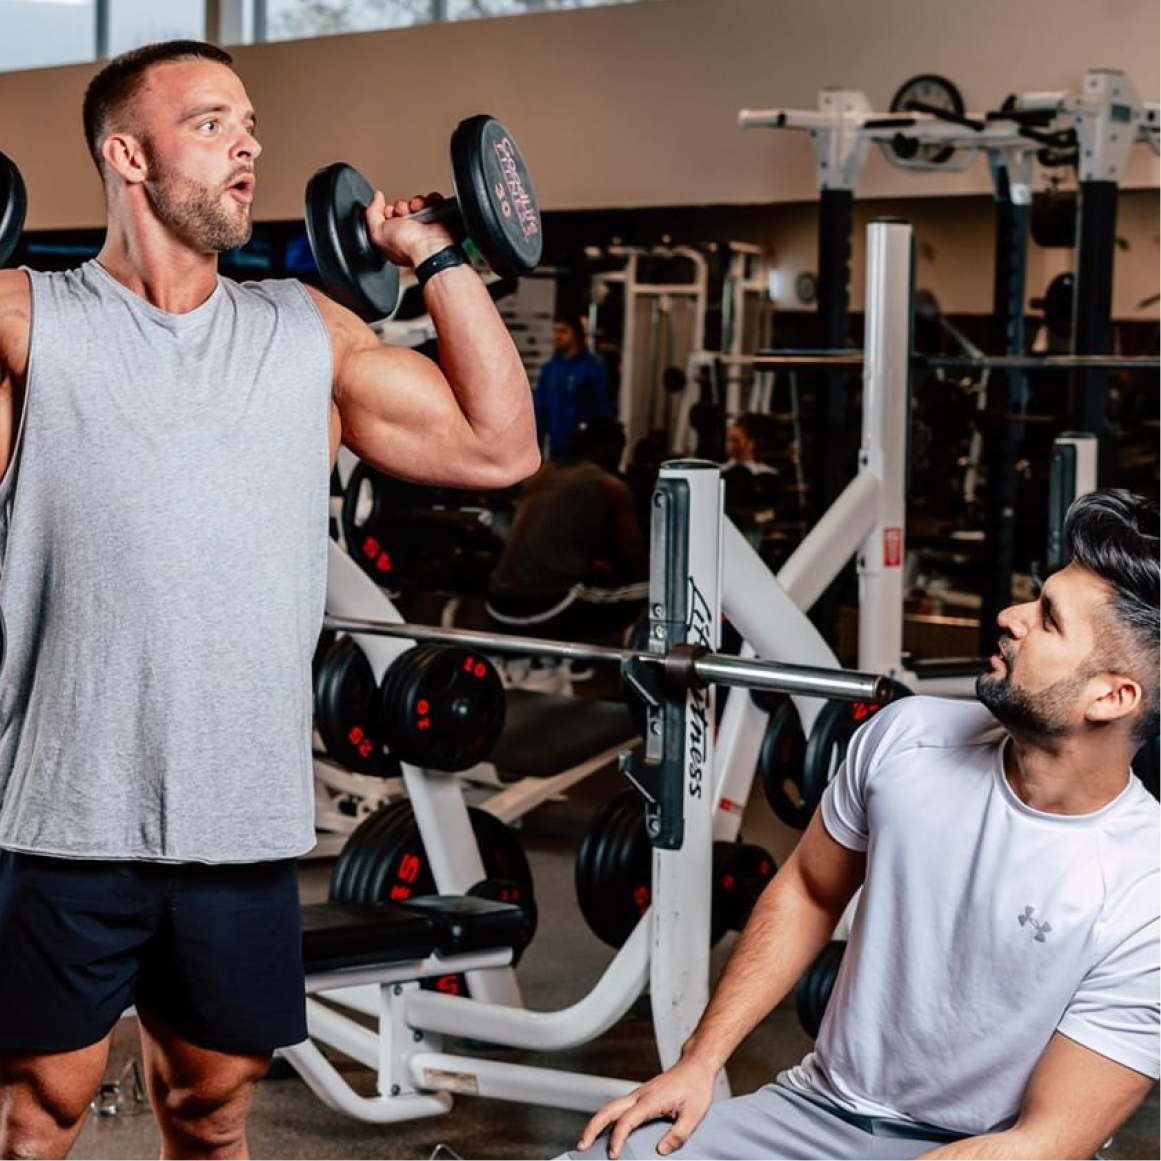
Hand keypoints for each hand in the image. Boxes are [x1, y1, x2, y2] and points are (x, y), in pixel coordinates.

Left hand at [363, 190, 456, 268]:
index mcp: (395, 239)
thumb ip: (371, 214)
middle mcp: (410, 234)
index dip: (388, 211)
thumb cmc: (407, 246)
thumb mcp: (377, 232)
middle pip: (402, 208)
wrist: (430, 247)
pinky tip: (428, 206)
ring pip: (417, 203)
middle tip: (404, 212)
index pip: (388, 217)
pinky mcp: (440, 219)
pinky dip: (431, 200)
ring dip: (416, 202)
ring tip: (417, 209)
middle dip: (401, 206)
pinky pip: (434, 202)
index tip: (390, 213)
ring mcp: (425, 226)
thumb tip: (376, 198)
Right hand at [576, 1058, 717, 1158]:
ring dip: (597, 1122)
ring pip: (610, 1107)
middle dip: (592, 1127)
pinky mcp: (641, 1096)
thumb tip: (661, 1151)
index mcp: (651, 1100)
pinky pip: (619, 1108)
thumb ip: (678, 1135)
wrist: (696, 1065)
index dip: (617, 1138)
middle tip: (581, 1145)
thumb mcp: (694, 1115)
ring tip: (587, 1141)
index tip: (613, 1155)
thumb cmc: (696, 1087)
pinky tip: (607, 1131)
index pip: (627, 1120)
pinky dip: (607, 1119)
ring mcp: (638, 1094)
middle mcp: (640, 1095)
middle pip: (608, 1109)